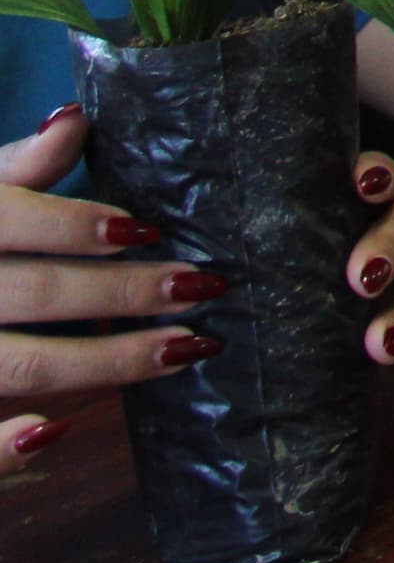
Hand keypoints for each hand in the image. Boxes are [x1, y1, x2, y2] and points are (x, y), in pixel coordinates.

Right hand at [0, 106, 233, 464]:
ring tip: (184, 349)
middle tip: (205, 287)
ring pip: (23, 362)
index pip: (14, 219)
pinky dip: (5, 444)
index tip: (149, 228)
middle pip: (38, 292)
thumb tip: (76, 118)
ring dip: (106, 360)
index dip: (77, 225)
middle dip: (124, 291)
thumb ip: (17, 166)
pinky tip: (55, 431)